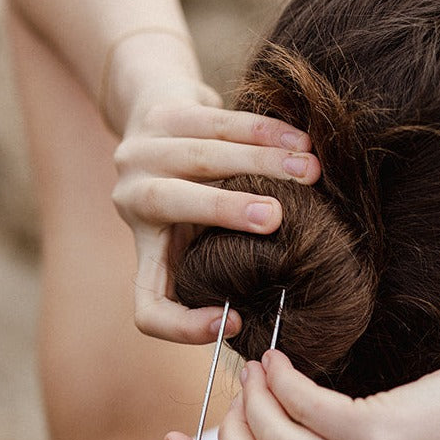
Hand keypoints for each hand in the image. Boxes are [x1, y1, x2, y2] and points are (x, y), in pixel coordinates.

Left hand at [111, 82, 320, 342]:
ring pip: (201, 154)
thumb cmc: (196, 191)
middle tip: (274, 218)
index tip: (232, 321)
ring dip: (260, 161)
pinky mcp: (165, 113)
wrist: (158, 115)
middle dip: (223, 210)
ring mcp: (141, 151)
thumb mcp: (201, 232)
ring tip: (309, 170)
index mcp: (145, 247)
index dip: (182, 325)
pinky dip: (264, 131)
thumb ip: (232, 252)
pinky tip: (301, 141)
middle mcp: (131, 200)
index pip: (147, 305)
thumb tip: (292, 282)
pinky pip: (218, 120)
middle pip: (169, 203)